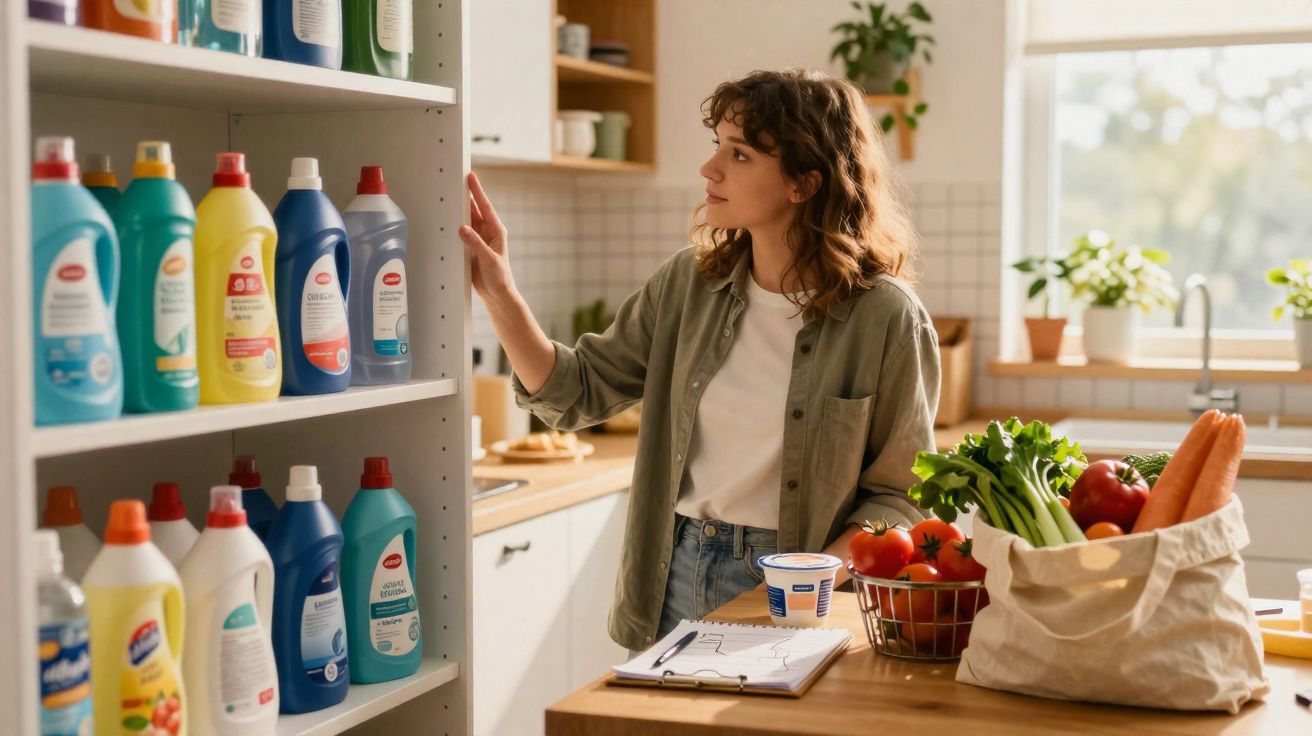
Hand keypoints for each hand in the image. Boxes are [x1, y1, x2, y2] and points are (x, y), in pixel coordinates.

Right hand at [459, 171, 515, 301]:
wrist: (497, 294)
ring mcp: (478, 240)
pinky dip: (453, 226)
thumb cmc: (500, 277)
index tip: (471, 177)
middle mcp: (487, 233)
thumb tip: (462, 228)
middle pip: (474, 210)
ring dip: (458, 211)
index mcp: (496, 231)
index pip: (485, 206)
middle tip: (455, 181)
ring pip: (466, 221)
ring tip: (448, 197)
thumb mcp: (488, 258)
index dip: (477, 191)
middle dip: (466, 196)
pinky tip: (445, 220)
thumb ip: (475, 243)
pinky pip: (460, 234)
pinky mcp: (470, 248)